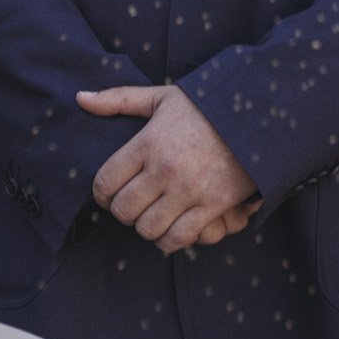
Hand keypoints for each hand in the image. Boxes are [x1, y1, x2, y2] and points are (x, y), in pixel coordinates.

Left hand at [79, 83, 259, 253]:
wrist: (257, 115)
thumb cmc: (205, 106)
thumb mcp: (161, 97)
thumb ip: (119, 99)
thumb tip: (81, 98)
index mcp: (148, 143)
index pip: (105, 182)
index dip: (101, 194)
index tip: (108, 193)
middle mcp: (164, 169)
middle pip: (124, 210)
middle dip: (122, 212)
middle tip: (130, 206)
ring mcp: (189, 190)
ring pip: (148, 228)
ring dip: (145, 227)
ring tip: (150, 217)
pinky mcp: (212, 206)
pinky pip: (179, 237)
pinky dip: (169, 241)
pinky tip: (169, 231)